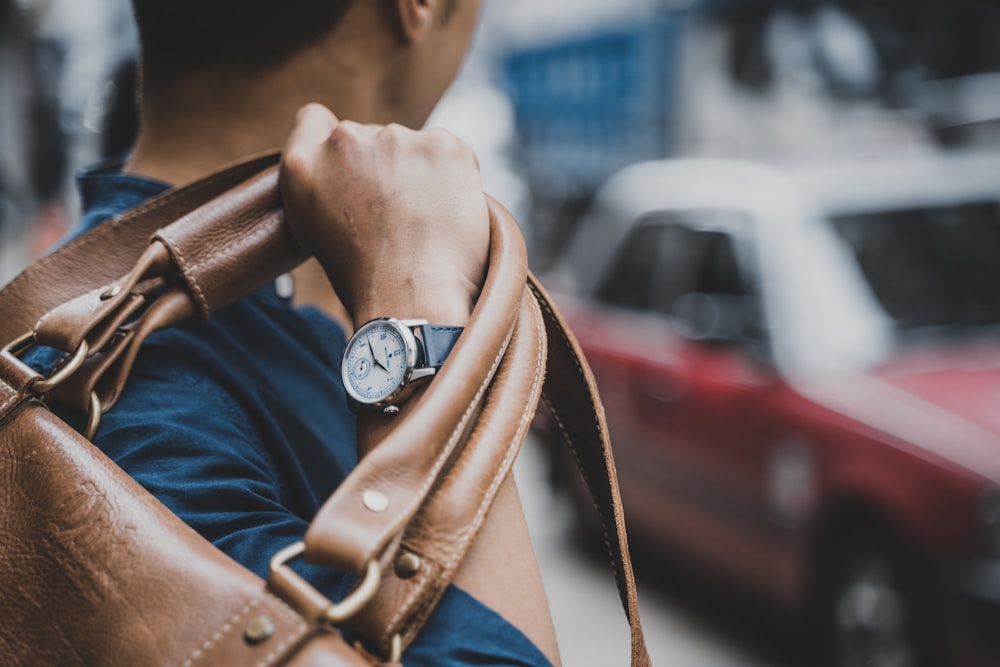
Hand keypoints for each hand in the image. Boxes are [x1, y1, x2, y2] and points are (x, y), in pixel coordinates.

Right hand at [280, 104, 488, 327]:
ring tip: (424, 223)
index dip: (336, 145)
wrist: (412, 297)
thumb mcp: (314, 231)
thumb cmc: (366, 279)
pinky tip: (447, 214)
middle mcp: (345, 141)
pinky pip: (450, 154)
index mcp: (304, 163)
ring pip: (413, 147)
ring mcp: (396, 139)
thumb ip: (320, 184)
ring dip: (420, 173)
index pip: (314, 121)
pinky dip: (453, 178)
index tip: (356, 172)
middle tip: (397, 217)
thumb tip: (347, 170)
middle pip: (373, 138)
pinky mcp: (443, 146)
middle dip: (386, 168)